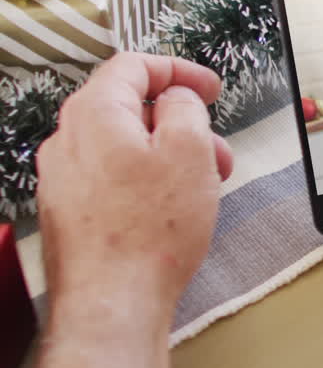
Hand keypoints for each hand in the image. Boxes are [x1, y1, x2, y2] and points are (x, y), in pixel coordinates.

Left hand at [35, 53, 232, 315]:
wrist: (112, 300)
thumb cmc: (149, 232)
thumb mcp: (190, 149)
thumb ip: (185, 106)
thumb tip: (177, 99)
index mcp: (94, 113)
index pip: (133, 66)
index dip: (179, 70)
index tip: (208, 87)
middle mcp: (67, 141)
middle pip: (128, 108)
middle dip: (180, 122)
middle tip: (215, 147)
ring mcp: (62, 178)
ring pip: (123, 146)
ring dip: (167, 155)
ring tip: (202, 185)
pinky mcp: (68, 211)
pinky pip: (111, 178)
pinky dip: (145, 180)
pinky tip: (172, 209)